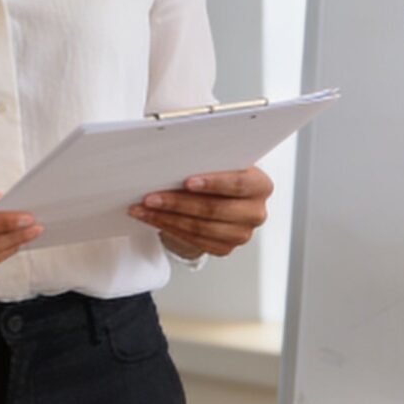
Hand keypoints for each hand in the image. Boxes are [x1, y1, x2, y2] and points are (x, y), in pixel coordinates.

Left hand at [133, 165, 273, 258]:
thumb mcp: (221, 161)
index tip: (187, 182)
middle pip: (214, 209)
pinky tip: (152, 218)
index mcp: (260, 185)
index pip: (238, 184)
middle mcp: (255, 212)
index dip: (212, 183)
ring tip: (144, 208)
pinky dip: (169, 228)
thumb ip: (208, 159)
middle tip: (151, 197)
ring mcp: (241, 234)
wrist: (222, 197)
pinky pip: (193, 240)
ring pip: (200, 228)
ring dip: (166, 218)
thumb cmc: (220, 173)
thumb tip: (174, 155)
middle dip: (178, 202)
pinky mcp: (224, 248)